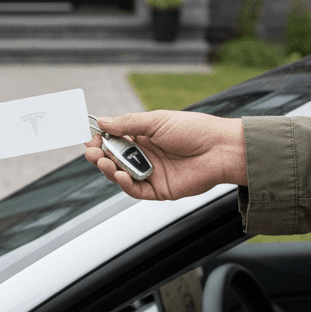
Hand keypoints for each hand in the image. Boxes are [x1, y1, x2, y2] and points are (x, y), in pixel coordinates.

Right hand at [85, 110, 245, 199]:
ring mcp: (152, 173)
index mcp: (145, 136)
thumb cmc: (193, 130)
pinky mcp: (160, 190)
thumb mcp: (156, 121)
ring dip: (109, 169)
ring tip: (103, 161)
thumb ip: (128, 124)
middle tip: (91, 152)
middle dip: (100, 155)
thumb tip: (102, 121)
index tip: (89, 139)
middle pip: (115, 159)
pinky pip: (136, 190)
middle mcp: (146, 155)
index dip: (101, 140)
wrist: (220, 149)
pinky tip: (121, 175)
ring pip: (122, 175)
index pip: (115, 139)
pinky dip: (125, 184)